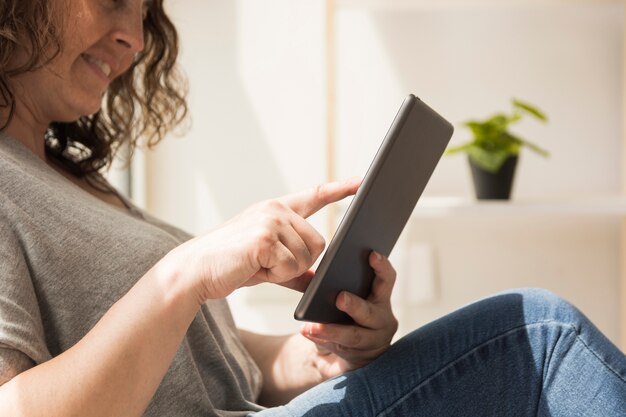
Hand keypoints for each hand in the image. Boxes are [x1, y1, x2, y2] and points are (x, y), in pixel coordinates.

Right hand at [162, 178, 359, 301]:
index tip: (362, 182)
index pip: (315, 196)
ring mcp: (270, 221)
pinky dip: (276, 276)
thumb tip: (317, 280)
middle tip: (268, 264)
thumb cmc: (231, 265)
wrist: (196, 271)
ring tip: (258, 264)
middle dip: (299, 263)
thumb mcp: (268, 263)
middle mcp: (275, 210)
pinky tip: (254, 267)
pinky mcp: (264, 238)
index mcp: (277, 210)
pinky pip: (292, 266)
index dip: (340, 189)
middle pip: (318, 243)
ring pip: (307, 257)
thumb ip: (295, 268)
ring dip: (285, 271)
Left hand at [300, 252, 397, 376]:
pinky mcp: (360, 358)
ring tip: (312, 326)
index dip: (381, 267)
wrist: (344, 354)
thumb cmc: (344, 317)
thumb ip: (334, 285)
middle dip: (355, 305)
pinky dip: (323, 340)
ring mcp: (373, 342)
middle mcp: (382, 319)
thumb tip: (312, 275)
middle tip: (339, 297)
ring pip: (354, 336)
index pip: (387, 280)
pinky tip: (308, 333)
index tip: (371, 253)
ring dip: (332, 330)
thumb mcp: (343, 300)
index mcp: (380, 298)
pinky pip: (340, 350)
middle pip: (370, 312)